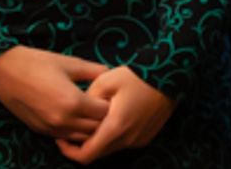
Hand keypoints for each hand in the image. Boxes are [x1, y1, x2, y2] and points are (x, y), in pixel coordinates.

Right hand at [0, 45, 109, 143]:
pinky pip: (65, 137)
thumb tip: (111, 73)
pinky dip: (73, 131)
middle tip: (101, 102)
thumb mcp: (69, 63)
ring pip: (81, 137)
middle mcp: (63, 120)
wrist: (4, 70)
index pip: (104, 112)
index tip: (108, 93)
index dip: (109, 103)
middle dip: (102, 117)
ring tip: (88, 110)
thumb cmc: (36, 62)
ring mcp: (51, 128)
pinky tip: (73, 116)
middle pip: (95, 128)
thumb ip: (94, 71)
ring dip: (88, 126)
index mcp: (73, 102)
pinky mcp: (41, 131)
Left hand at [56, 65, 175, 163]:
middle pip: (97, 154)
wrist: (169, 74)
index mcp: (115, 128)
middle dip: (82, 145)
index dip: (69, 151)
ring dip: (99, 140)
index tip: (61, 138)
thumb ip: (87, 100)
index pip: (85, 156)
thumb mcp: (105, 80)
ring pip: (111, 148)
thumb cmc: (136, 75)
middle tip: (73, 129)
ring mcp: (138, 140)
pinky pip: (123, 143)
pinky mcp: (146, 136)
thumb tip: (79, 111)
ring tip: (93, 120)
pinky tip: (112, 118)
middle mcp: (127, 140)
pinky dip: (113, 136)